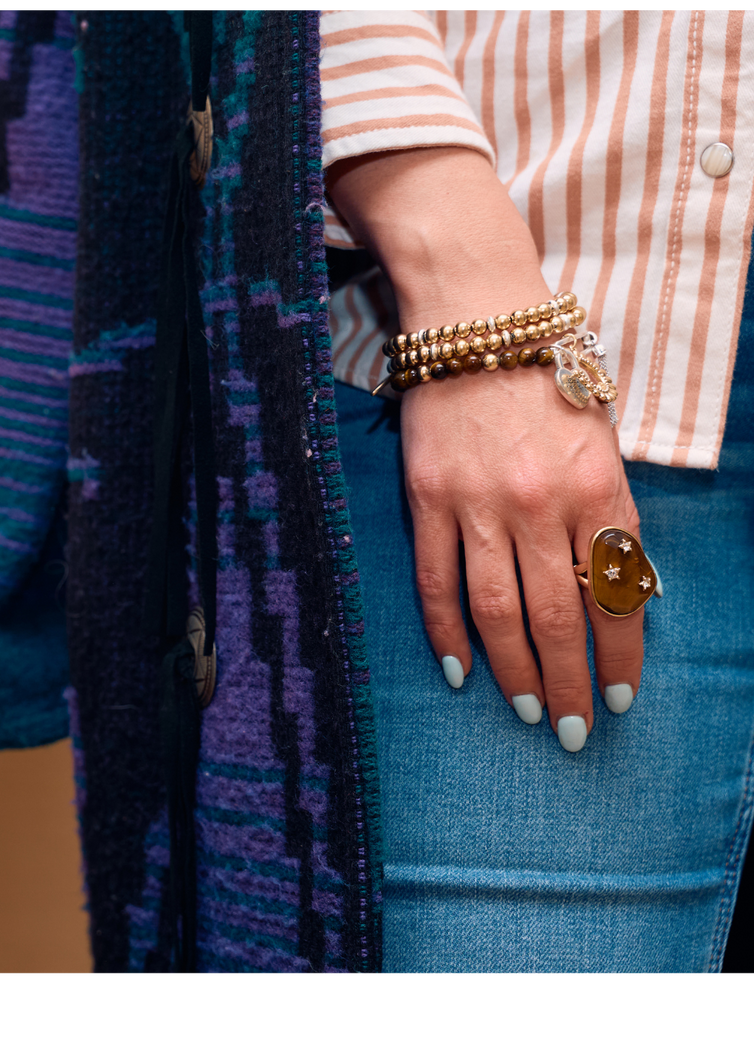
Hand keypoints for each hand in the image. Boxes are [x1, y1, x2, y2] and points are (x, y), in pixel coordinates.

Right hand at [328, 148, 642, 748]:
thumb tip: (617, 593)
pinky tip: (461, 670)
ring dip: (516, 671)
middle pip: (559, 617)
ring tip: (529, 711)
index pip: (617, 594)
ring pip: (499, 611)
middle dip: (572, 683)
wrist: (476, 319)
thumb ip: (609, 512)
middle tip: (578, 730)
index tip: (624, 694)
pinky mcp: (428, 499)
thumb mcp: (601, 437)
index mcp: (598, 486)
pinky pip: (437, 581)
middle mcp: (541, 502)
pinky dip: (448, 632)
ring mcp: (478, 504)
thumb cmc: (548, 374)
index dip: (622, 654)